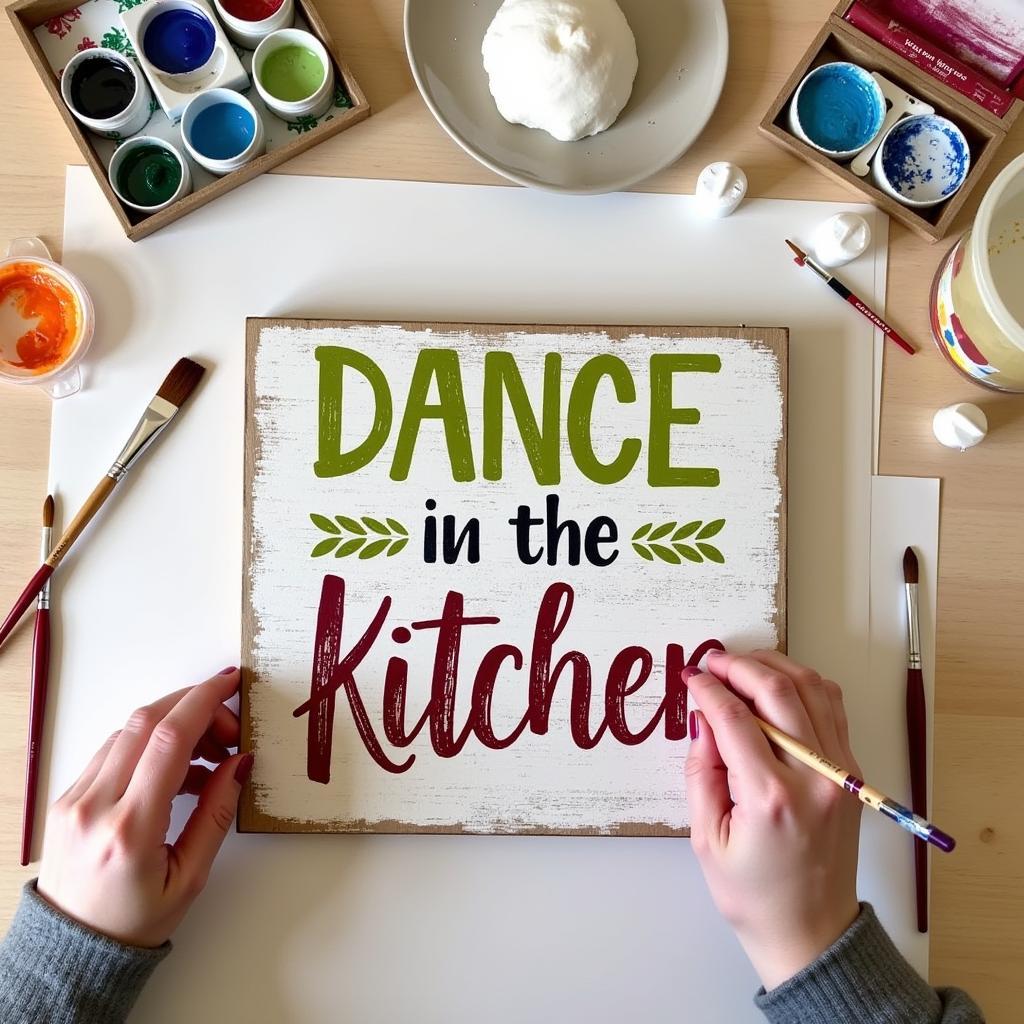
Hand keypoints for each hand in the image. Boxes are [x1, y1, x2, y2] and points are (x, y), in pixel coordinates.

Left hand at [37, 667, 252, 948]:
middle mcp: (94, 805)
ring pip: (128, 729)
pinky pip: (113, 749)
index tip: (230, 683)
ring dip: (174, 723)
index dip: (204, 701)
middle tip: (230, 728)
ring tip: (208, 754)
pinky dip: (150, 742)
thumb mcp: (191, 876)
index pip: (169, 739)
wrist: (73, 950)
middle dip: (196, 707)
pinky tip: (177, 767)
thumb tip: (240, 761)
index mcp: (129, 828)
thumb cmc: (133, 922)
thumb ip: (217, 813)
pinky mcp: (67, 796)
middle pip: (146, 721)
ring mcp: (74, 798)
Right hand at [685, 650, 861, 990]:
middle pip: (778, 690)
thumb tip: (703, 718)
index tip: (690, 677)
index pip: (735, 718)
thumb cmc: (753, 895)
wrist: (811, 933)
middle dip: (739, 666)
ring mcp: (840, 772)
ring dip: (774, 666)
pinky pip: (832, 708)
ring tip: (741, 665)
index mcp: (771, 797)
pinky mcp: (851, 773)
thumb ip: (701, 771)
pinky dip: (805, 684)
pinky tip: (777, 685)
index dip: (708, 688)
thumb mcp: (707, 838)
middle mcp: (814, 777)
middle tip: (711, 661)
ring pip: (813, 688)